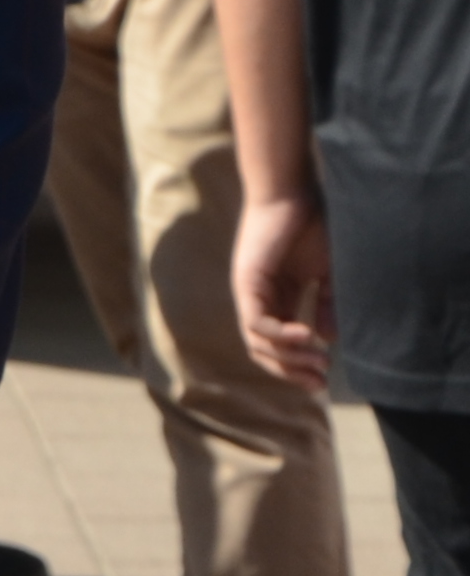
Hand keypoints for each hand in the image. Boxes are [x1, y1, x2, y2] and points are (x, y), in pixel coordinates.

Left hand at [236, 186, 335, 390]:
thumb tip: (325, 339)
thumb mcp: (327, 273)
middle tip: (320, 383)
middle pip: (264, 350)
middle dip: (293, 371)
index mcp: (279, 297)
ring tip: (319, 361)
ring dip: (289, 358)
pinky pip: (256, 321)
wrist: (293, 192)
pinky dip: (279, 336)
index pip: (280, 343)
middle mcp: (259, 298)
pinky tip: (307, 337)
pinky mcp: (247, 282)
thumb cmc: (313, 225)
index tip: (326, 379)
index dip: (300, 365)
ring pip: (258, 342)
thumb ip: (327, 304)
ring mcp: (250, 291)